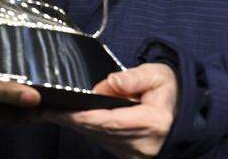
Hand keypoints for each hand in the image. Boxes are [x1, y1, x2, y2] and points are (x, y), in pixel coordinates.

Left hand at [46, 63, 175, 157]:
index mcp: (152, 122)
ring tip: (48, 111)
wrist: (184, 116)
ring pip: (96, 136)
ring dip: (74, 123)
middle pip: (98, 130)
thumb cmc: (170, 94)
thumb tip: (110, 82)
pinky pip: (100, 139)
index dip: (86, 116)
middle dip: (71, 118)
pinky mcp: (124, 154)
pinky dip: (85, 127)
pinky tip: (68, 117)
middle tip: (42, 109)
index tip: (63, 111)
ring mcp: (131, 153)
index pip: (112, 121)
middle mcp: (139, 144)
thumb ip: (135, 77)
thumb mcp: (159, 76)